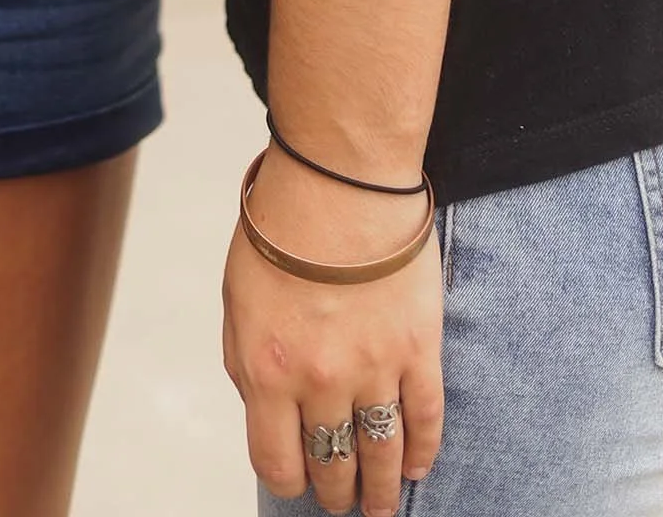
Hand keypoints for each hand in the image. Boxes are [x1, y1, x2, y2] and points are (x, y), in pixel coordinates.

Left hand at [224, 157, 443, 514]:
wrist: (338, 179)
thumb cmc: (280, 228)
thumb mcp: (236, 298)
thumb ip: (246, 362)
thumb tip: (263, 409)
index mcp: (268, 370)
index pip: (277, 461)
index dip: (289, 480)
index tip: (297, 482)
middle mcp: (321, 382)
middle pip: (333, 463)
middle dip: (336, 490)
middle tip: (342, 500)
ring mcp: (374, 368)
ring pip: (381, 453)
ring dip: (381, 490)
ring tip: (381, 507)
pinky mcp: (418, 348)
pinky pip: (425, 418)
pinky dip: (422, 451)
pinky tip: (415, 468)